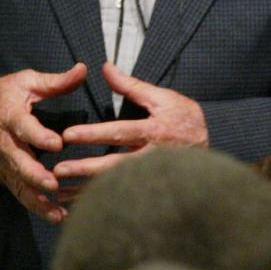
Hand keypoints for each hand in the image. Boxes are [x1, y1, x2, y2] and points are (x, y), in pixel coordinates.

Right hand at [0, 62, 86, 223]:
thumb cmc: (3, 96)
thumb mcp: (25, 82)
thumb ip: (55, 81)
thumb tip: (82, 69)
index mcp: (9, 115)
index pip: (23, 127)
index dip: (38, 135)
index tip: (58, 143)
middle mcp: (4, 142)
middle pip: (17, 161)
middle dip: (34, 174)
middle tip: (53, 184)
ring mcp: (3, 163)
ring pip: (18, 183)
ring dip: (37, 198)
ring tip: (58, 211)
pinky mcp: (5, 175)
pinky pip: (20, 193)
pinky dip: (37, 206)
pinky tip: (58, 216)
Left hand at [54, 61, 208, 199]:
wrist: (213, 143)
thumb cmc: (185, 118)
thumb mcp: (163, 97)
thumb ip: (131, 85)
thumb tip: (105, 68)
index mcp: (153, 131)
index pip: (118, 132)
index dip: (93, 134)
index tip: (68, 135)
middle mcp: (151, 156)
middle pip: (113, 165)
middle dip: (84, 169)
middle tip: (57, 171)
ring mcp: (151, 174)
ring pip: (115, 185)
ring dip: (87, 189)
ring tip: (60, 191)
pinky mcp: (151, 186)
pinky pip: (122, 195)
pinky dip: (100, 199)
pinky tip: (78, 202)